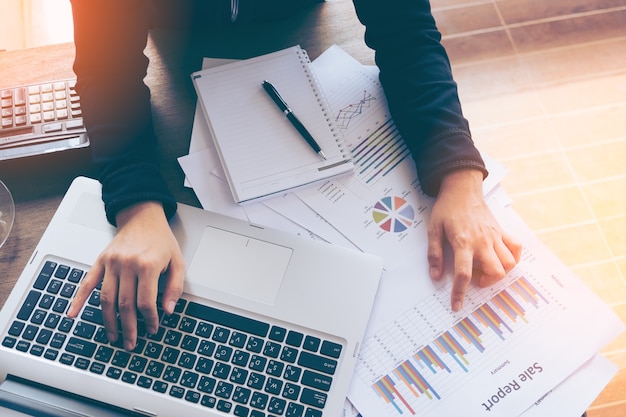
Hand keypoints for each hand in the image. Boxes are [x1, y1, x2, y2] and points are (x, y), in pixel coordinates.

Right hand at [67, 201, 184, 350]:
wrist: (143, 217)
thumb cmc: (161, 239)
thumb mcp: (178, 261)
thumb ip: (175, 287)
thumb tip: (168, 310)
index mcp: (148, 265)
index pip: (146, 301)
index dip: (150, 319)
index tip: (153, 329)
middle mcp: (127, 265)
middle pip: (125, 304)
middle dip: (129, 328)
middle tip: (131, 343)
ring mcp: (111, 263)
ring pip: (106, 299)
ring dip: (109, 321)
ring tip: (113, 336)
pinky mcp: (100, 261)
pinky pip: (87, 283)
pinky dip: (78, 300)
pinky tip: (73, 314)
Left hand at [427, 169, 521, 311]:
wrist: (462, 188)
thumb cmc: (447, 208)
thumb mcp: (433, 229)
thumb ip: (434, 254)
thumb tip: (436, 276)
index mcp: (463, 242)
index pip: (463, 274)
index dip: (459, 293)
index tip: (456, 305)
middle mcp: (483, 241)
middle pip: (495, 272)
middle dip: (485, 282)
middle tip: (474, 277)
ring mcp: (495, 236)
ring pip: (509, 264)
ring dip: (499, 272)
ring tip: (485, 268)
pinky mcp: (502, 231)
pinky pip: (516, 248)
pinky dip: (513, 258)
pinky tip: (502, 258)